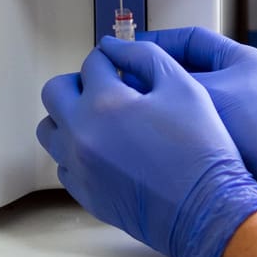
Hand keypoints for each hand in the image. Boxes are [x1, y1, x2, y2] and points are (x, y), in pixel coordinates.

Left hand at [37, 37, 256, 256]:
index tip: (122, 64)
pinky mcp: (84, 192)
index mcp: (105, 103)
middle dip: (79, 82)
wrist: (206, 210)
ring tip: (101, 118)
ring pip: (50, 129)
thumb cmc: (201, 150)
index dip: (111, 58)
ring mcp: (78, 166)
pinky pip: (63, 162)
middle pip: (55, 92)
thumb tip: (114, 46)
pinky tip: (107, 148)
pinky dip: (77, 149)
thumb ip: (147, 57)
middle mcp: (81, 134)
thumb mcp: (185, 89)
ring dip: (69, 115)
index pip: (92, 63)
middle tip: (105, 87)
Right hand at [143, 26, 256, 245]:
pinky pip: (204, 127)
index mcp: (243, 61)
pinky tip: (162, 137)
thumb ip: (172, 80)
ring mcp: (245, 112)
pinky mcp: (241, 141)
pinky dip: (183, 128)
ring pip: (196, 102)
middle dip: (161, 76)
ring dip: (170, 105)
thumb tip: (141, 76)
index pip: (193, 39)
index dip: (160, 42)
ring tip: (141, 109)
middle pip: (193, 70)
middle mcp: (246, 83)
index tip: (134, 49)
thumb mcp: (207, 94)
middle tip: (130, 81)